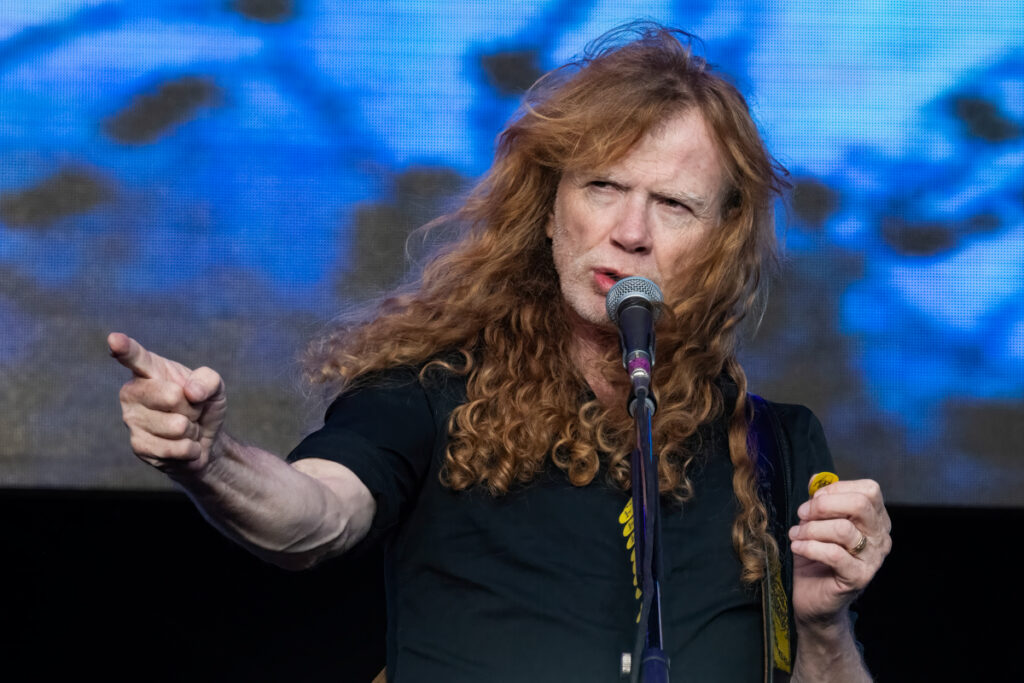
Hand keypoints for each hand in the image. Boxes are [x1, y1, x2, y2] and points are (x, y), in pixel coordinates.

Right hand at [109, 332, 226, 473]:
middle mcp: (134, 391)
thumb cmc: (203, 405)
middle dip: (193, 407)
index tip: (114, 339)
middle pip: (173, 396)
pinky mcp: (138, 445)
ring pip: (177, 425)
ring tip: (185, 427)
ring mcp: (132, 419)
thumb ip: (208, 380)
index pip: (135, 356)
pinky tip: (183, 446)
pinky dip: (189, 449)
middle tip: (189, 410)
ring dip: (191, 430)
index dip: (124, 348)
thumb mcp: (214, 387)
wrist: (204, 440)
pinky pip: (173, 448)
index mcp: (150, 370)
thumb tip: (191, 392)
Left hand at [788, 478, 891, 626]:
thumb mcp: (817, 522)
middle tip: (802, 514)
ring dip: (811, 529)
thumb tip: (816, 478)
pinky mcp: (859, 578)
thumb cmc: (816, 556)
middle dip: (823, 505)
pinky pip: (834, 554)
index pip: (869, 490)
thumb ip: (820, 500)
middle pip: (860, 505)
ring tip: (795, 534)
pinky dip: (810, 547)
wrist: (813, 597)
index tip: (813, 499)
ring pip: (844, 530)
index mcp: (876, 519)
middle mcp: (880, 537)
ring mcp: (873, 559)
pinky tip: (797, 547)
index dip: (836, 489)